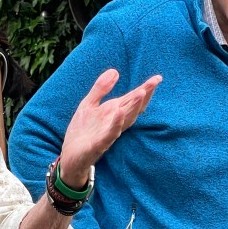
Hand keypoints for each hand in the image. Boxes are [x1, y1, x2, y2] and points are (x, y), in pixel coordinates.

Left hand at [59, 69, 161, 187]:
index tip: (157, 78)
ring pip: (125, 120)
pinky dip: (116, 124)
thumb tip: (115, 71)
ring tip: (141, 93)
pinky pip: (110, 134)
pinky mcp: (98, 144)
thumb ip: (101, 89)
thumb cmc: (81, 132)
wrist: (70, 157)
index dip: (145, 89)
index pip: (132, 99)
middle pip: (133, 108)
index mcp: (113, 112)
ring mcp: (108, 134)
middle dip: (144, 96)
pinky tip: (120, 112)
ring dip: (133, 107)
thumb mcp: (89, 105)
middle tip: (155, 82)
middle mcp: (114, 123)